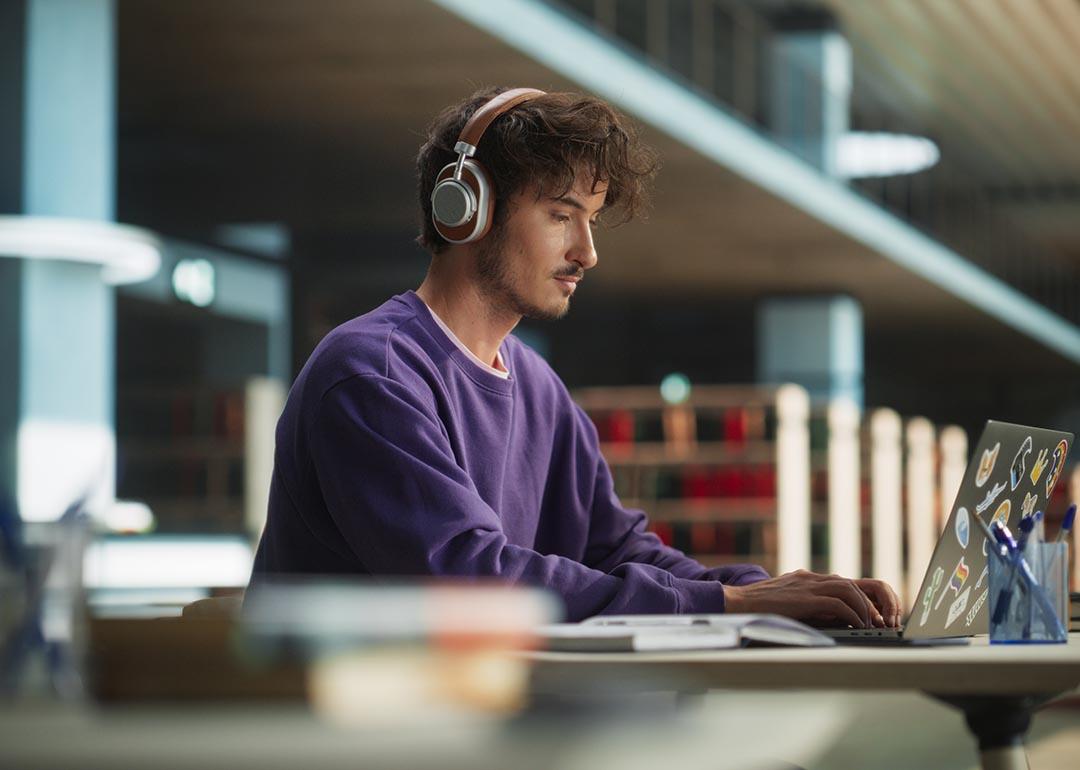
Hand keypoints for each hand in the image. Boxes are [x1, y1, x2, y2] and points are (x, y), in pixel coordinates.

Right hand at [723, 570, 902, 628]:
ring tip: (870, 625)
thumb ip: (809, 604)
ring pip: (848, 590)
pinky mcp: (804, 598)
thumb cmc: (760, 607)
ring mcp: (808, 585)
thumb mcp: (789, 602)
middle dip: (870, 602)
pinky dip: (851, 615)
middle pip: (851, 583)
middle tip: (879, 621)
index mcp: (808, 579)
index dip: (862, 597)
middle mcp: (811, 578)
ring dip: (864, 608)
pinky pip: (837, 603)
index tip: (872, 615)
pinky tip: (856, 626)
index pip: (843, 582)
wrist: (738, 603)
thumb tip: (834, 619)